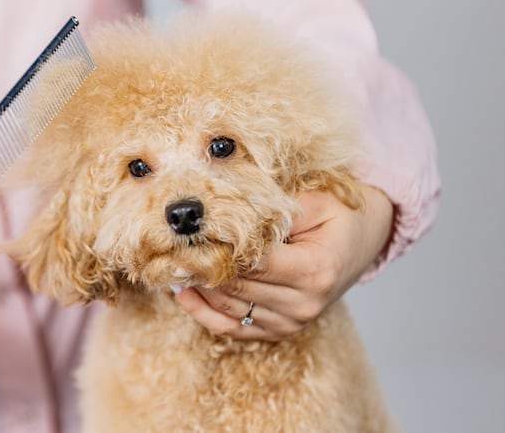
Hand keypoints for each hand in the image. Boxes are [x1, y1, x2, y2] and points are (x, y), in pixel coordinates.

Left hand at [175, 184, 394, 340]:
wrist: (363, 240)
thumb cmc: (339, 216)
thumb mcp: (317, 201)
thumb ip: (277, 209)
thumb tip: (230, 214)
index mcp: (315, 270)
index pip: (253, 263)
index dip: (218, 248)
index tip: (189, 234)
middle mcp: (304, 303)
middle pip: (236, 286)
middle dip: (201, 266)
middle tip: (171, 247)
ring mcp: (292, 322)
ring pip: (228, 307)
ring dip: (198, 287)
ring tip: (173, 264)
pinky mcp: (280, 331)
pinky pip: (233, 328)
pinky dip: (204, 312)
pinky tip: (184, 292)